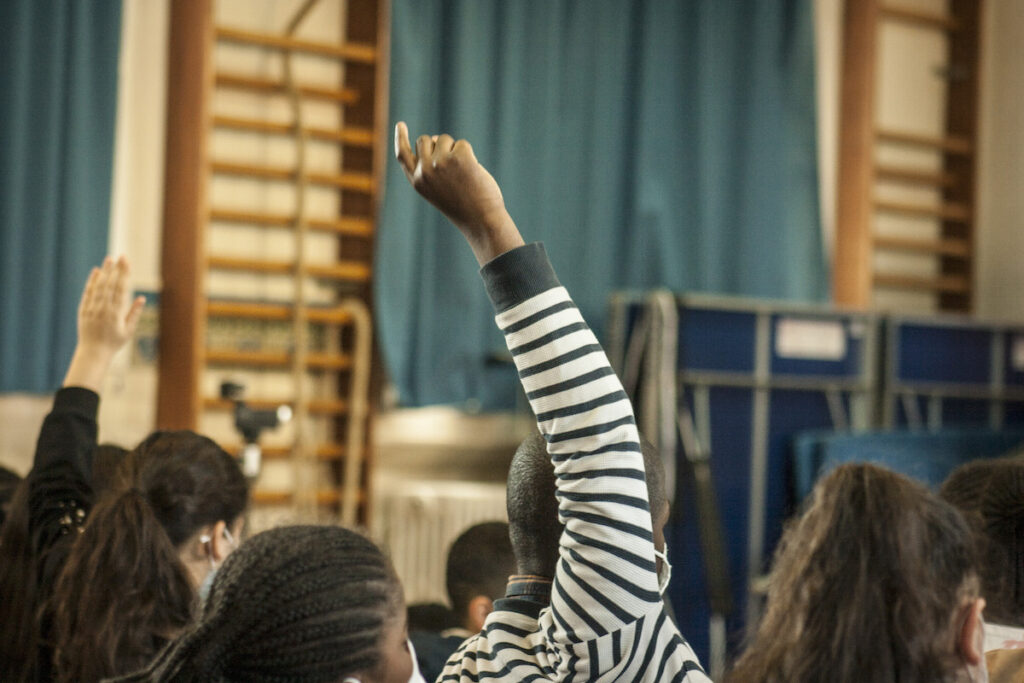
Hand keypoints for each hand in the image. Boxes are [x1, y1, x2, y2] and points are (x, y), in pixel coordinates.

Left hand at [63, 256, 144, 390]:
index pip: (121, 289)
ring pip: (99, 287)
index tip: (127, 262)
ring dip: (105, 272)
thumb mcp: (128, 330)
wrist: (93, 353)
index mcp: (116, 314)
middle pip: (110, 285)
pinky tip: (97, 272)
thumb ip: (134, 313)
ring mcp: (92, 309)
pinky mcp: (83, 310)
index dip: (125, 274)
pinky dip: (92, 282)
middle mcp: (104, 309)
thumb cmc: (114, 342)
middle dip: (116, 269)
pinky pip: (88, 293)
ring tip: (109, 259)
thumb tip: (141, 298)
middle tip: (121, 256)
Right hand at [395, 122, 523, 264]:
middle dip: (438, 145)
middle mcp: (425, 171)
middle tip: (452, 165)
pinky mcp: (459, 157)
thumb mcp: (439, 191)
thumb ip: (431, 169)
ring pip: (444, 139)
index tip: (401, 124)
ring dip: (455, 150)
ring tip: (463, 174)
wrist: (481, 220)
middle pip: (425, 140)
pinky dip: (469, 155)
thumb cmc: (463, 207)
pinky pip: (461, 144)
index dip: (401, 138)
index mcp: (417, 182)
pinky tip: (472, 173)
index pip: (403, 155)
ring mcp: (440, 163)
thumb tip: (436, 139)